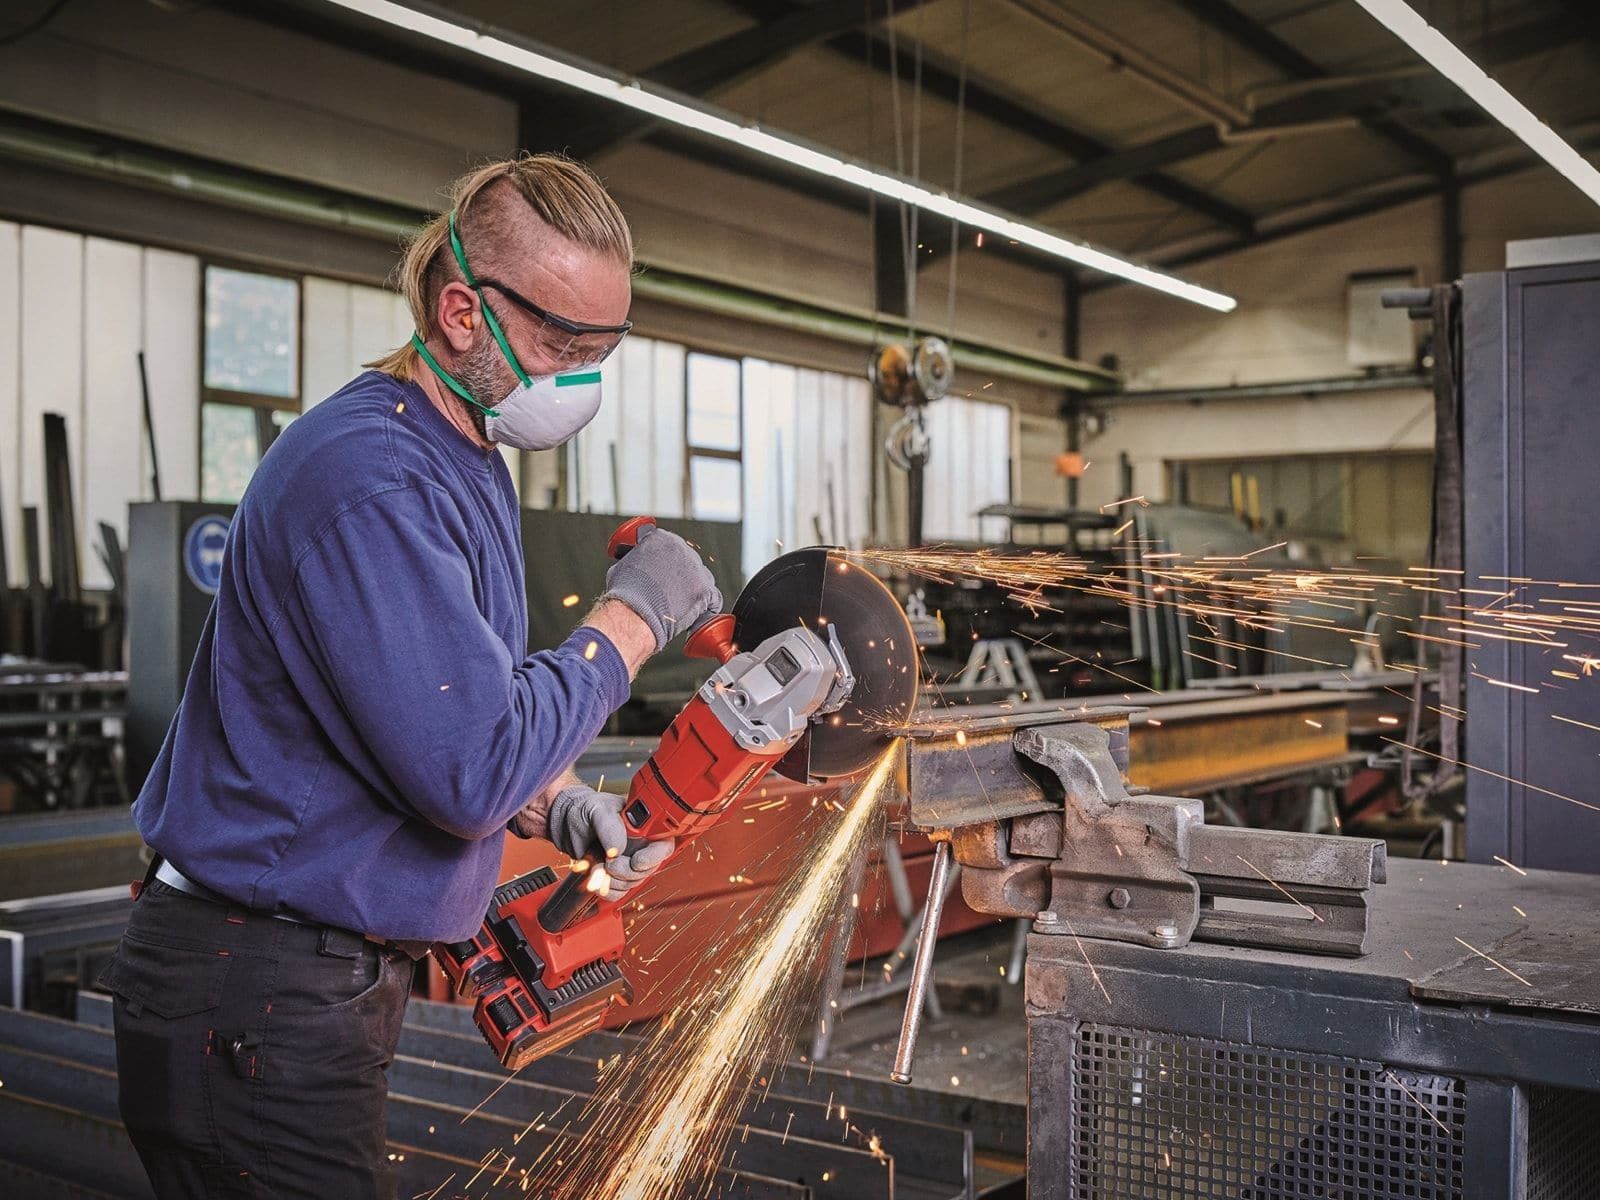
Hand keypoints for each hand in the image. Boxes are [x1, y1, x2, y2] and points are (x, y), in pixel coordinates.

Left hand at [544, 783, 674, 894]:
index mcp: (645, 827)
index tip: (636, 861)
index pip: (664, 846)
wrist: (564, 823)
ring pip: (631, 884)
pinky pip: (617, 893)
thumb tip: (618, 849)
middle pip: (647, 870)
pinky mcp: (614, 877)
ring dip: (612, 880)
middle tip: (608, 862)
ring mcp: (627, 863)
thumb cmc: (584, 809)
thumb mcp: (597, 810)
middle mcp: (640, 846)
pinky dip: (605, 889)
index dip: (653, 857)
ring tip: (597, 865)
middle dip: (625, 871)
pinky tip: (596, 876)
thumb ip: (610, 827)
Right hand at [599, 526, 721, 651]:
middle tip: (673, 592)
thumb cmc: (625, 594)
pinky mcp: (705, 590)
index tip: (666, 572)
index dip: (669, 562)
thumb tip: (636, 565)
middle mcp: (681, 549)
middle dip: (683, 577)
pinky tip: (699, 613)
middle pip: (689, 562)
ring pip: (702, 578)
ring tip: (681, 605)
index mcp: (661, 538)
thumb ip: (636, 560)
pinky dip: (707, 606)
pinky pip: (714, 598)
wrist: (634, 612)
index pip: (672, 548)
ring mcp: (695, 569)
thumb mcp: (623, 565)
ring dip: (695, 590)